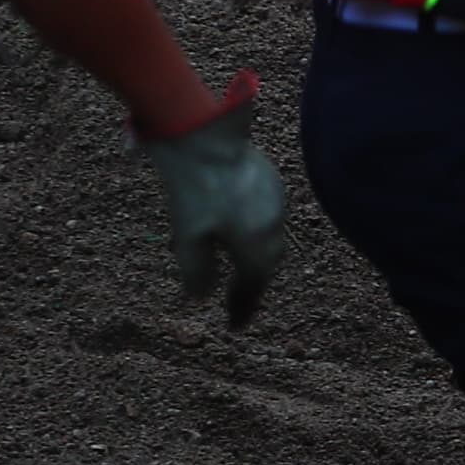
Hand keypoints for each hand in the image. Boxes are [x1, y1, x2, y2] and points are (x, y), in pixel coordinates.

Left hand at [135, 69, 286, 325]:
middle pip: (269, 265)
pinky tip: (244, 238)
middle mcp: (273, 224)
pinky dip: (260, 238)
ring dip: (259, 262)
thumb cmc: (194, 190)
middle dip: (255, 287)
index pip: (254, 283)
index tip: (235, 325)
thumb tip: (201, 298)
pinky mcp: (273, 184)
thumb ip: (197, 272)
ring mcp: (276, 202)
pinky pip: (272, 222)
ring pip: (273, 243)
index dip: (245, 305)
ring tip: (242, 276)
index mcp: (254, 242)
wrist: (207, 138)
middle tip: (238, 305)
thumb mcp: (188, 237)